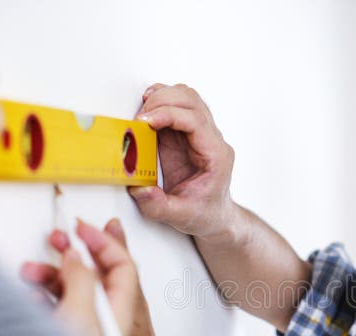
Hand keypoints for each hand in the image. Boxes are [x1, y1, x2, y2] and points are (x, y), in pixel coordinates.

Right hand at [21, 219, 162, 335]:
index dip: (103, 242)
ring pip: (89, 301)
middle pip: (107, 280)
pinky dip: (59, 308)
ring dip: (59, 283)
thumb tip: (78, 258)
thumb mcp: (81, 322)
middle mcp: (124, 328)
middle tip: (60, 238)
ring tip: (29, 274)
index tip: (82, 227)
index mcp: (126, 314)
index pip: (123, 266)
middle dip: (81, 255)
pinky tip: (37, 305)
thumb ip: (82, 285)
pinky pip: (81, 323)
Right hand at [128, 83, 236, 240]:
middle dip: (162, 101)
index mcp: (216, 156)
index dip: (169, 114)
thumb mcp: (180, 217)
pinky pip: (176, 107)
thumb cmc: (204, 214)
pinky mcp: (186, 134)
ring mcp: (200, 134)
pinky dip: (160, 103)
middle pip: (192, 101)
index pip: (195, 121)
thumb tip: (140, 189)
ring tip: (141, 114)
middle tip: (139, 118)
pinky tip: (147, 115)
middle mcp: (212, 140)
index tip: (145, 120)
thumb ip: (158, 206)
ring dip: (162, 98)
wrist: (214, 216)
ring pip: (186, 97)